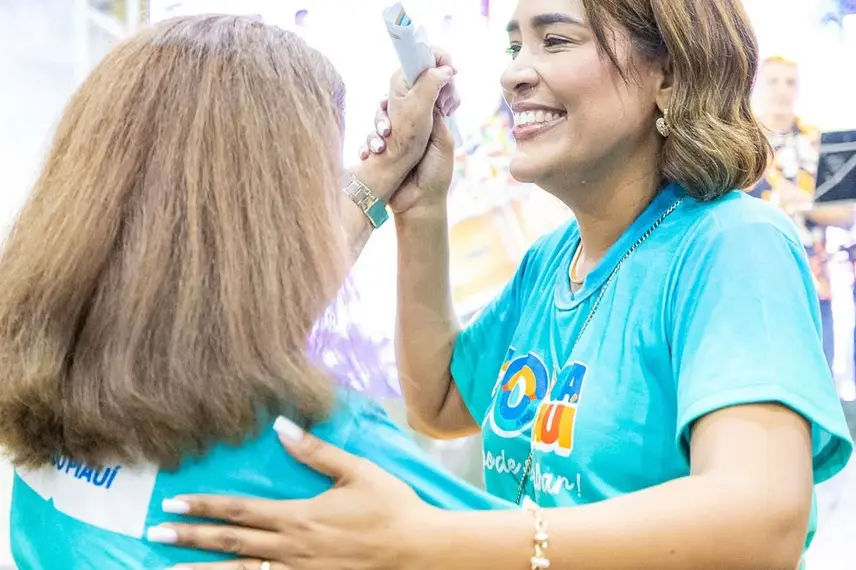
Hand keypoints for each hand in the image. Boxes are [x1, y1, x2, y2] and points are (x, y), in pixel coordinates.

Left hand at [148, 421, 436, 569]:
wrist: (419, 552)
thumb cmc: (391, 507)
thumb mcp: (358, 472)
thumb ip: (317, 452)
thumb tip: (281, 426)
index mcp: (300, 517)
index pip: (241, 511)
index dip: (205, 506)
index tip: (173, 504)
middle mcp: (292, 548)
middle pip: (231, 544)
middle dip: (190, 539)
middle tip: (155, 535)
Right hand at [367, 102, 454, 215]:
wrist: (420, 204)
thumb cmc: (436, 175)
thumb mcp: (443, 143)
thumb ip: (436, 119)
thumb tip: (431, 93)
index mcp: (425, 128)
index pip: (411, 104)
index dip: (402, 98)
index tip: (394, 94)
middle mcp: (407, 134)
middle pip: (389, 112)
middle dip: (383, 115)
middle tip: (386, 125)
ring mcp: (392, 145)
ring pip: (376, 127)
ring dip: (374, 134)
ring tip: (380, 146)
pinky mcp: (380, 157)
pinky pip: (367, 145)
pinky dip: (366, 148)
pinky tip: (369, 154)